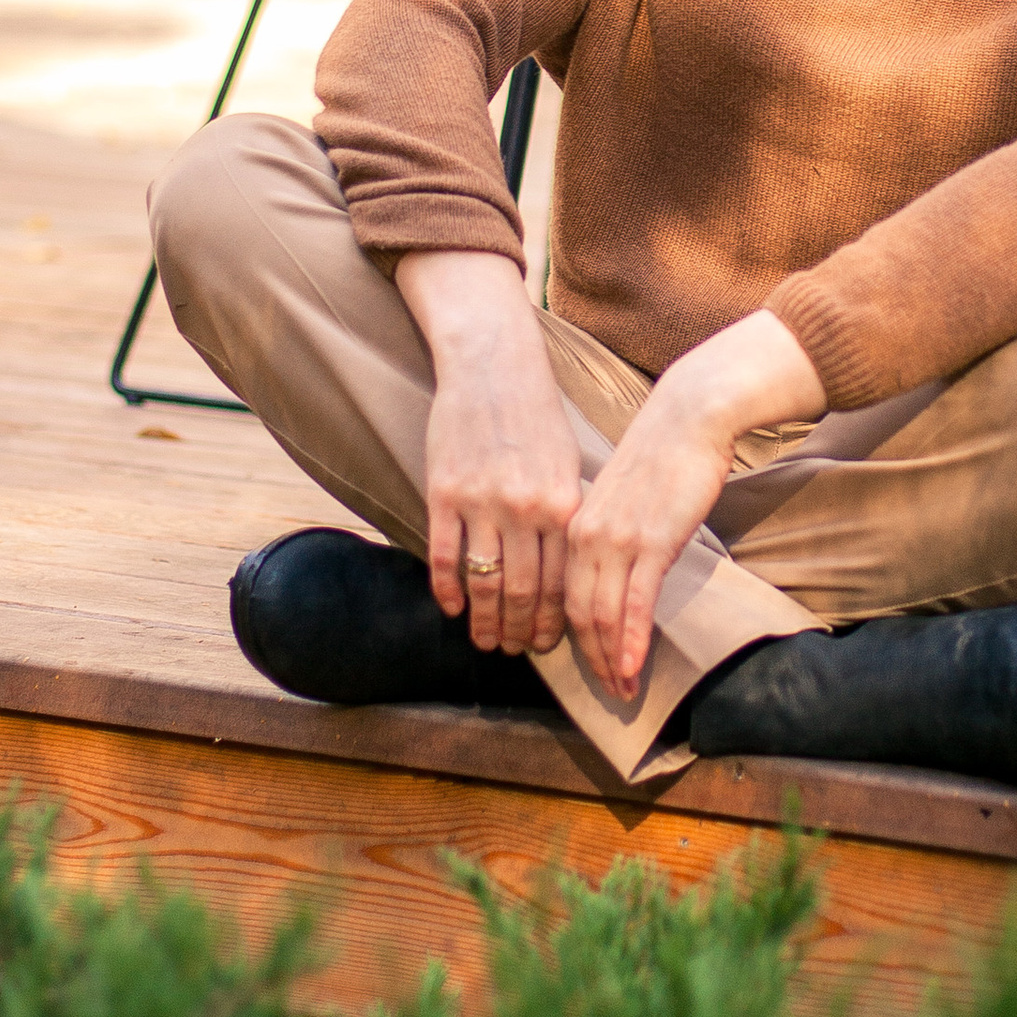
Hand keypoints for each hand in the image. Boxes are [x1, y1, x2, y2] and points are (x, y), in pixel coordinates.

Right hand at [394, 251, 581, 654]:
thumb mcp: (567, 462)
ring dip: (485, 620)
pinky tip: (451, 608)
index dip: (555, 620)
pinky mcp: (444, 492)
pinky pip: (445, 554)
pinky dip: (447, 588)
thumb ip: (567, 514)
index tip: (550, 644)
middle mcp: (524, 508)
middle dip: (521, 630)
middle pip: (523, 590)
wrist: (492, 365)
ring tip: (485, 642)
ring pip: (484, 581)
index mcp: (561, 503)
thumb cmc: (535, 415)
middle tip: (515, 652)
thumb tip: (572, 567)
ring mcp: (481, 502)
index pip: (562, 580)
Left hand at [566, 311, 822, 703]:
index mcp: (576, 526)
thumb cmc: (663, 455)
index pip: (566, 595)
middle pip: (579, 614)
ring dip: (612, 659)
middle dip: (592, 660)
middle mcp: (587, 537)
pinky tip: (634, 667)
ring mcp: (617, 541)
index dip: (575, 639)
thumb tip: (617, 569)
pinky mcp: (650, 543)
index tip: (591, 666)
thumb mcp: (623, 499)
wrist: (689, 418)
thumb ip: (612, 534)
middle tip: (607, 693)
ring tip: (623, 690)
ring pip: (602, 616)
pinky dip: (632, 641)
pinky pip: (634, 604)